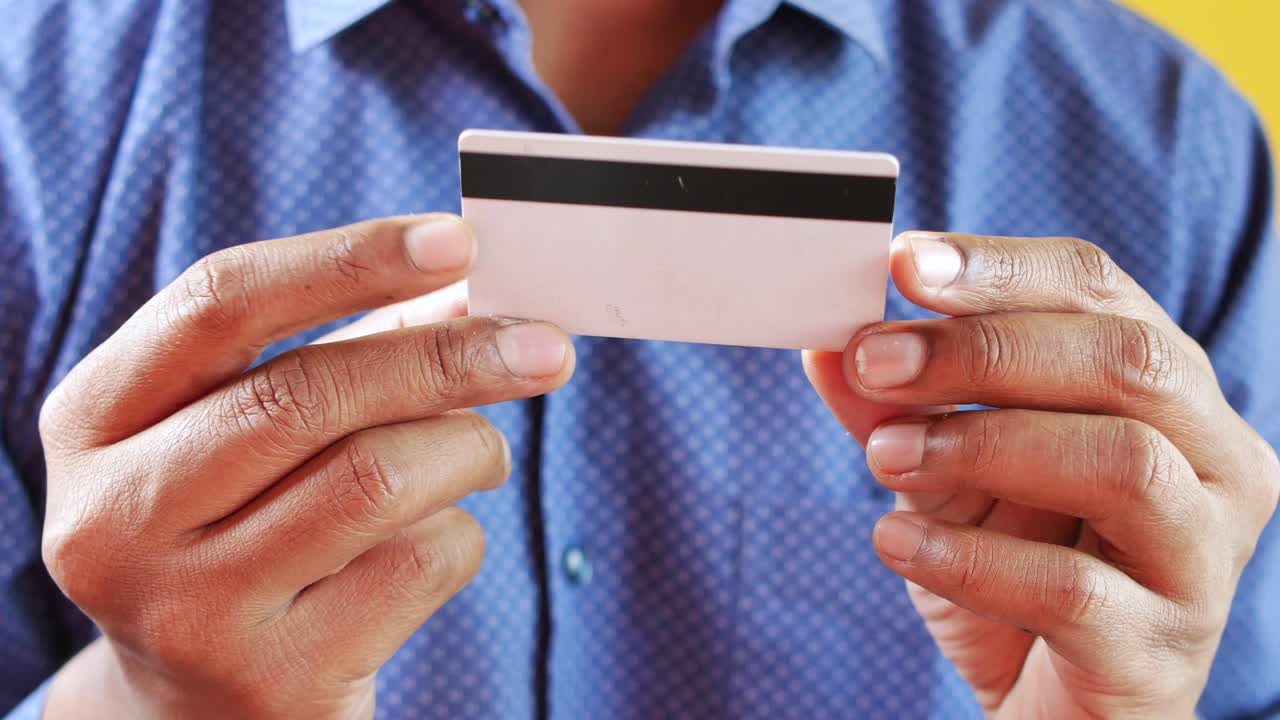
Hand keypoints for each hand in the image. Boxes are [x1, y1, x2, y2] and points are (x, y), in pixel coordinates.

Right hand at [38, 215, 574, 718]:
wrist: (204, 705)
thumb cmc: (242, 530)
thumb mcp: (245, 435)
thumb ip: (338, 354)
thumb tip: (465, 288)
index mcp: (96, 421)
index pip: (219, 302)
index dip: (348, 259)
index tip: (457, 241)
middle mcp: (116, 516)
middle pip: (305, 393)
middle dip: (448, 358)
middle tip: (544, 349)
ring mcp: (189, 608)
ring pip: (376, 478)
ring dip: (466, 449)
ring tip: (479, 453)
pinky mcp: (276, 678)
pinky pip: (419, 564)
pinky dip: (459, 532)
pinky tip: (434, 539)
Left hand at [806, 232, 1279, 718]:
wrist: (1044, 707)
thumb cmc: (1008, 571)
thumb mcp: (941, 474)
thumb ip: (894, 407)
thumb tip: (828, 344)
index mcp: (1164, 393)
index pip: (1100, 292)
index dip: (1002, 268)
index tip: (903, 263)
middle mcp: (1212, 460)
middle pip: (1126, 361)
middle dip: (985, 349)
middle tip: (876, 360)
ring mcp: (1201, 557)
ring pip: (1124, 462)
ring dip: (983, 444)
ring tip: (882, 458)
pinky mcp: (1164, 647)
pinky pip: (1075, 589)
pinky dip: (971, 557)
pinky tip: (896, 542)